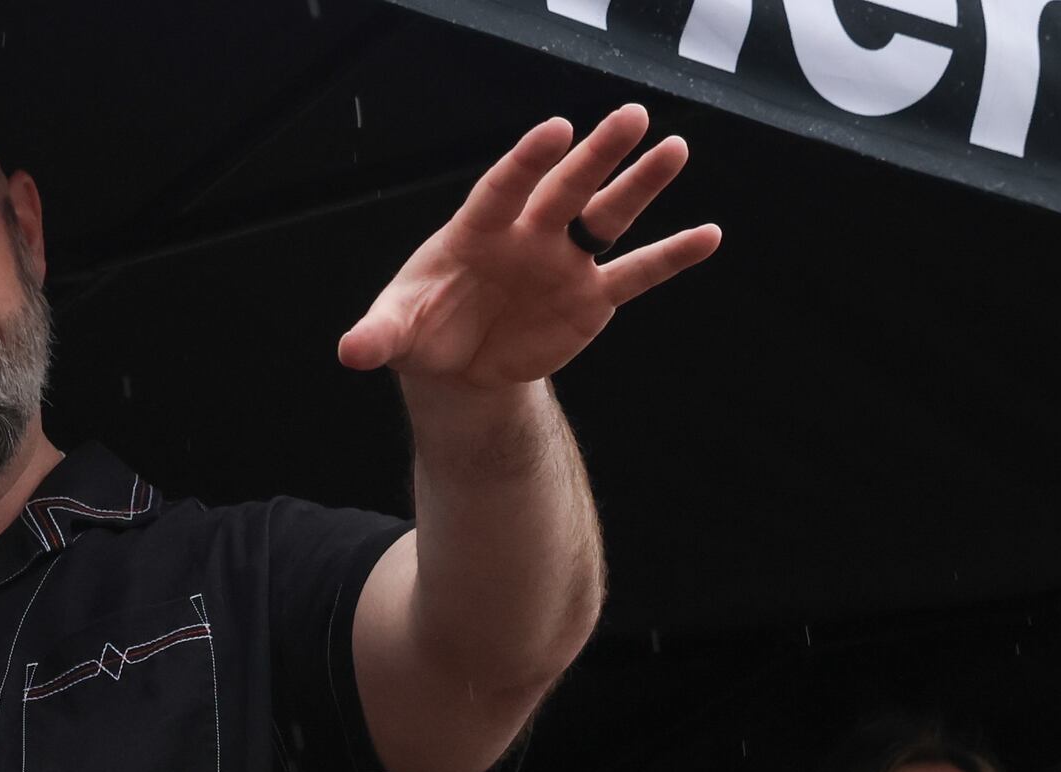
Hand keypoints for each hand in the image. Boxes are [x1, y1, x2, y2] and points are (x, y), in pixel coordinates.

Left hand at [337, 104, 720, 387]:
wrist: (457, 365)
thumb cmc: (422, 329)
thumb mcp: (393, 333)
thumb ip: (377, 336)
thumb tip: (351, 352)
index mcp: (478, 229)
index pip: (506, 187)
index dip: (529, 161)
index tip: (556, 129)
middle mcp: (528, 234)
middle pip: (566, 187)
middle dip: (596, 155)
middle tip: (631, 116)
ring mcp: (563, 262)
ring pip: (608, 216)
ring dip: (641, 185)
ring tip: (675, 147)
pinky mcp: (590, 298)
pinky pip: (635, 274)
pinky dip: (671, 256)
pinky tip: (708, 235)